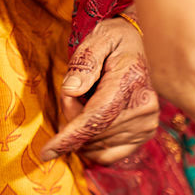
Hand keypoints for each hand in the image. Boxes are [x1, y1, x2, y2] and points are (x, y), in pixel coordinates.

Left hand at [41, 14, 158, 164]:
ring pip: (98, 144)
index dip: (70, 137)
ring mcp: (147, 125)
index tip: (47, 152)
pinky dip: (92, 144)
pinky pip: (110, 154)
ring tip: (87, 100)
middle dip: (72, 119)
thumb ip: (84, 62)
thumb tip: (71, 90)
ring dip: (82, 129)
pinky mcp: (144, 135)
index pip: (97, 118)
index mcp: (130, 84)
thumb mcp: (97, 40)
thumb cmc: (112, 40)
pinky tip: (90, 124)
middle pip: (94, 132)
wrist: (135, 46)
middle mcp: (144, 109)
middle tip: (74, 92)